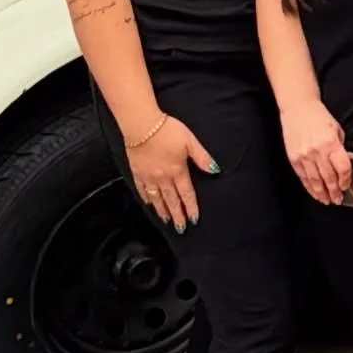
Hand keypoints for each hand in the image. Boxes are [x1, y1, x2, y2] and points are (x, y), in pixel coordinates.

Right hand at [127, 115, 215, 230]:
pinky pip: (142, 189)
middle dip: (177, 215)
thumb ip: (202, 157)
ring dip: (162, 210)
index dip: (191, 207)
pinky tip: (149, 204)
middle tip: (181, 228)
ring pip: (157, 198)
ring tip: (167, 220)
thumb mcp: (190, 141)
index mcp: (177, 171)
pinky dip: (146, 199)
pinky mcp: (137, 172)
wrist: (141, 125)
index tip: (194, 219)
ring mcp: (148, 176)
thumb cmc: (168, 130)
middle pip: (171, 200)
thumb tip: (215, 170)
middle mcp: (163, 178)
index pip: (187, 194)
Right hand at [280, 97, 348, 205]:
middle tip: (338, 200)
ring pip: (315, 181)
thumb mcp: (336, 130)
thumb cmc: (320, 118)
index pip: (341, 168)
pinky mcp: (294, 159)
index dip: (345, 180)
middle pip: (328, 178)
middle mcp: (317, 152)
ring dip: (322, 193)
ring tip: (327, 201)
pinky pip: (303, 177)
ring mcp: (304, 156)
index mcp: (331, 144)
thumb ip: (340, 149)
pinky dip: (309, 187)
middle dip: (334, 192)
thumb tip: (343, 167)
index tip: (346, 186)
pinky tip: (315, 193)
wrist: (298, 109)